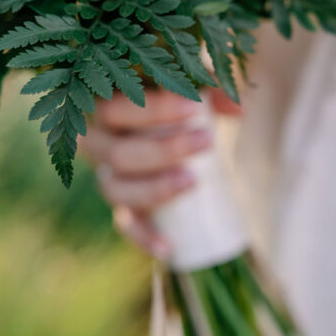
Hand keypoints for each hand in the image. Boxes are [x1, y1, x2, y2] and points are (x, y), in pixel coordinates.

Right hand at [81, 89, 240, 257]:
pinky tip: (169, 247)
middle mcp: (97, 146)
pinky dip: (145, 238)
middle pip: (118, 153)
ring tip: (193, 179)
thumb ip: (212, 89)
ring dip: (154, 189)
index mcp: (104, 109)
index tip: (194, 108)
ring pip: (117, 191)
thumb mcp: (191, 88)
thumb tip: (238, 109)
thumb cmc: (178, 101)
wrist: (173, 134)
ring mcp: (109, 179)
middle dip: (163, 149)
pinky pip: (127, 227)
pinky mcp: (125, 208)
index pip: (118, 109)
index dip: (153, 110)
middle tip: (207, 141)